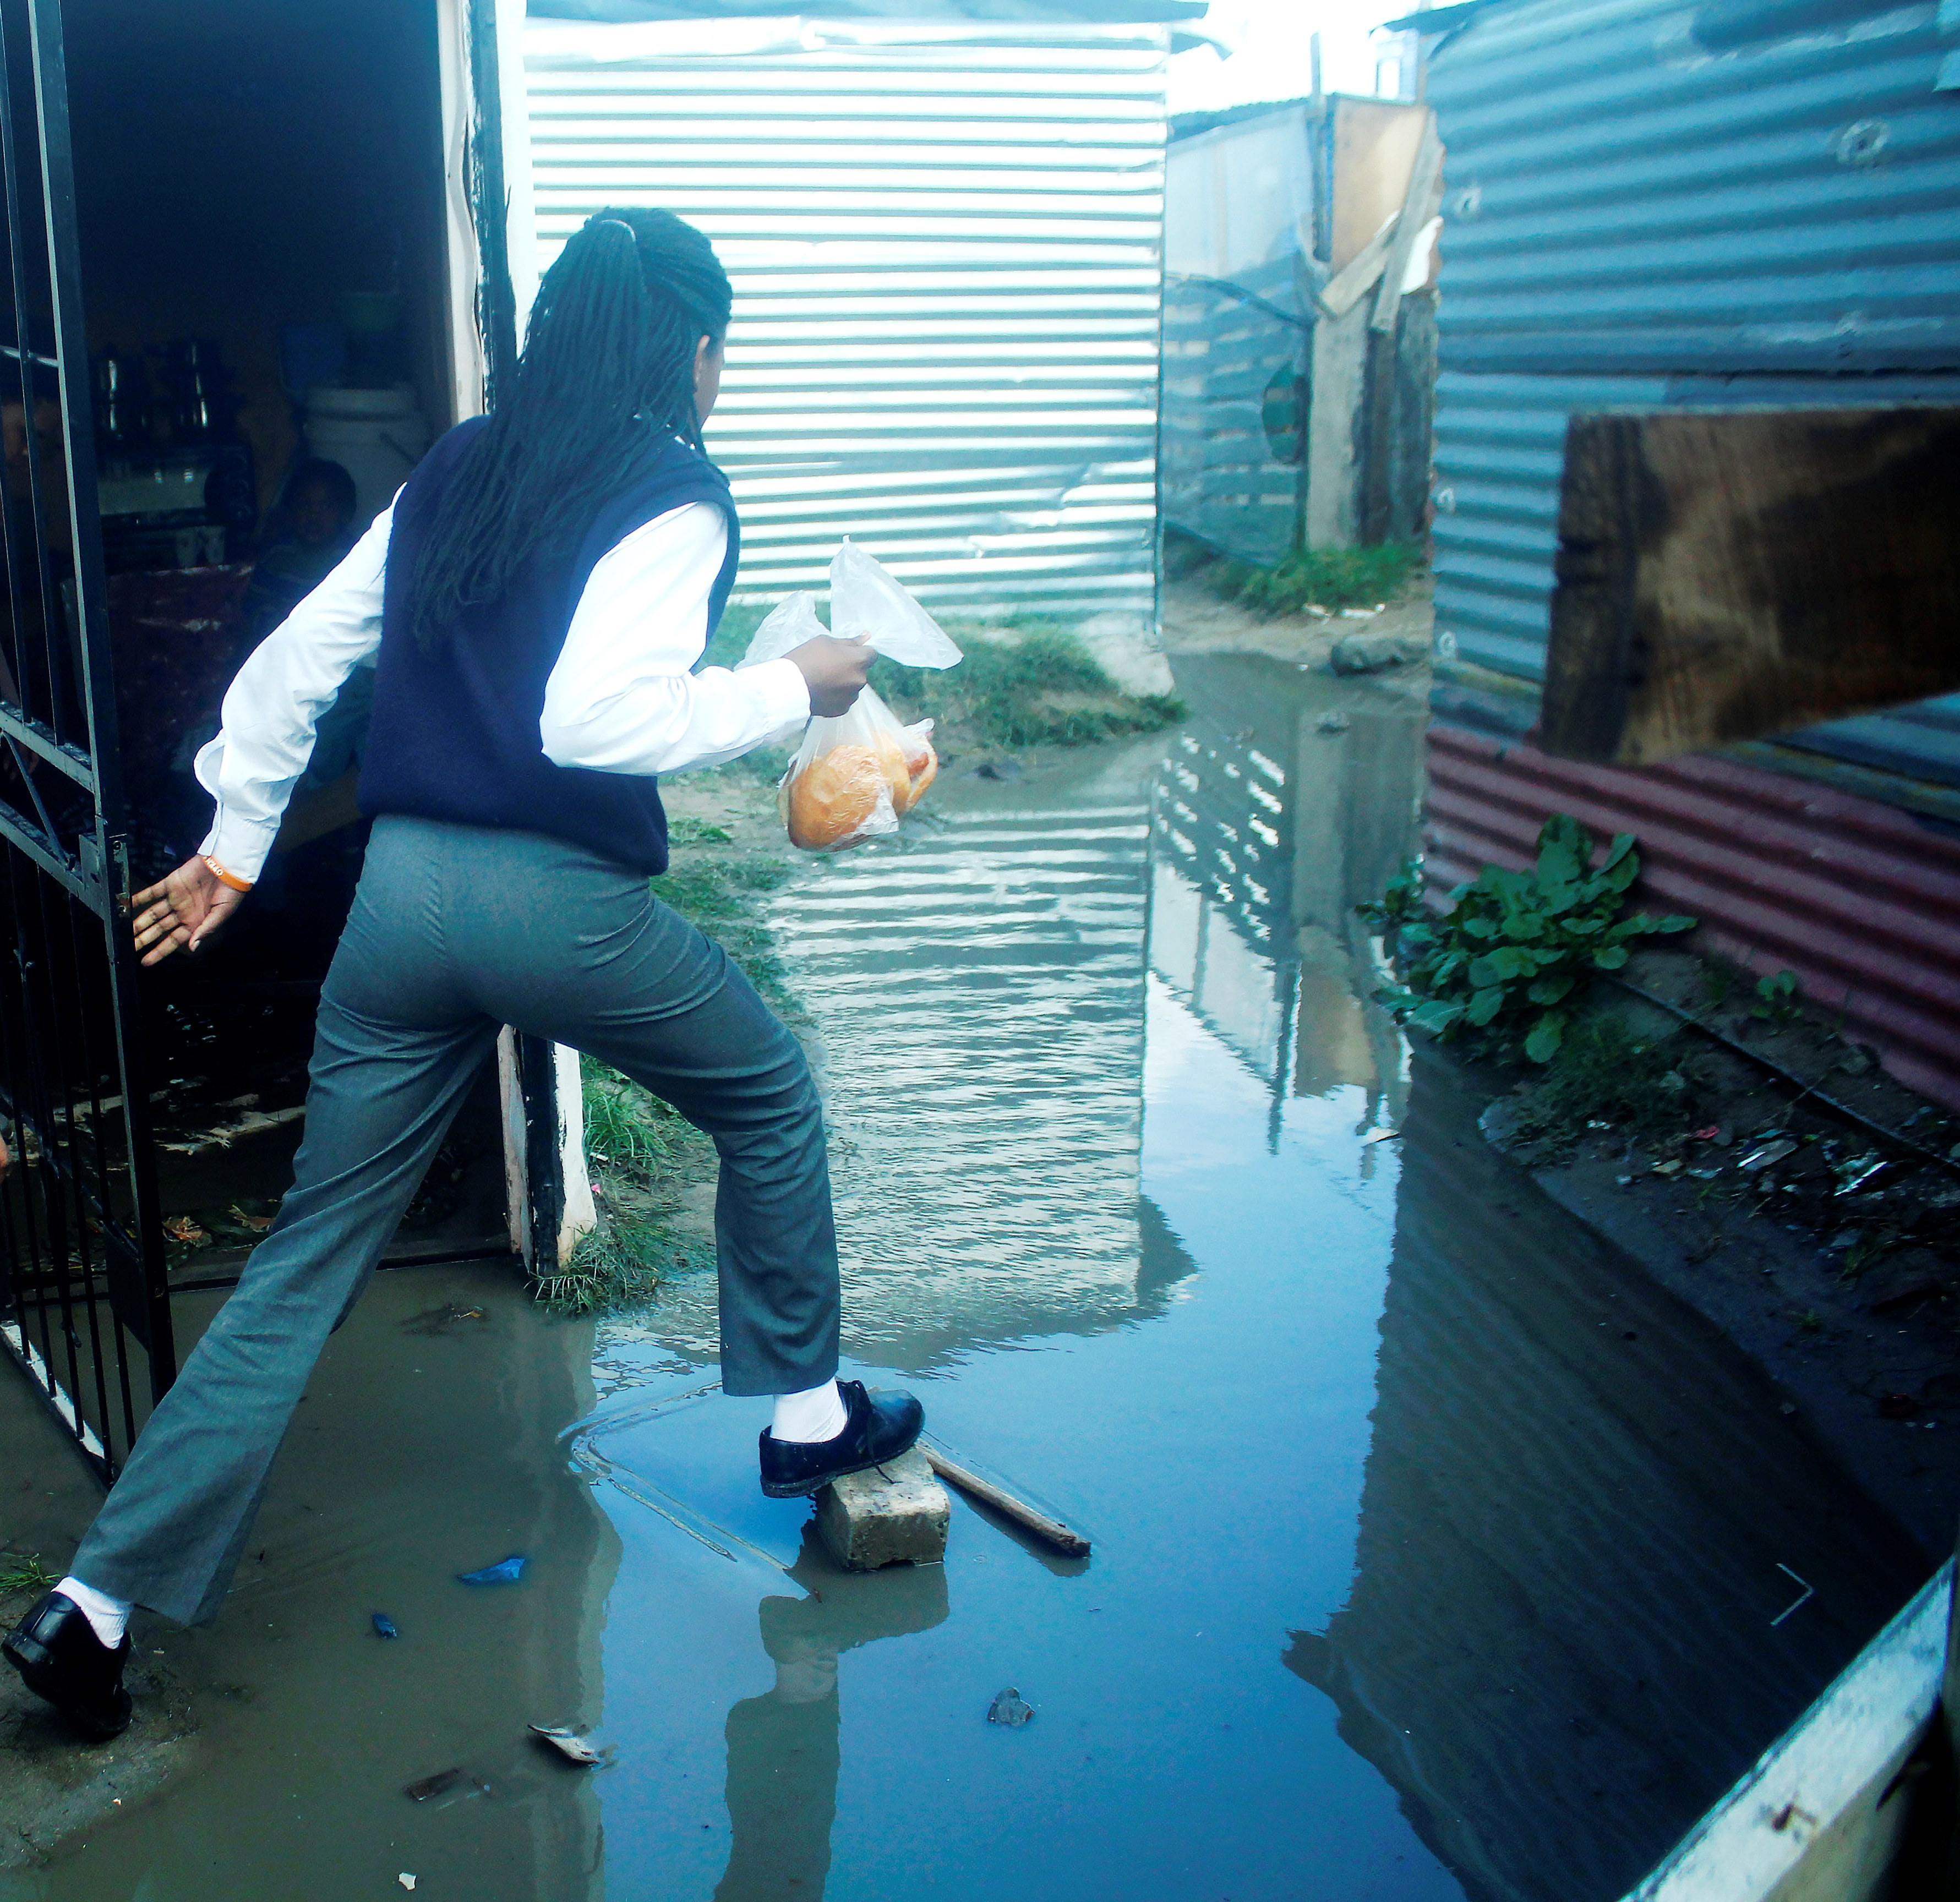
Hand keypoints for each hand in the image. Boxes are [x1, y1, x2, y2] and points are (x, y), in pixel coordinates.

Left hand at [130, 856, 246, 966]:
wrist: (228, 866)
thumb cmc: (232, 892)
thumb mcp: (223, 913)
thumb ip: (206, 929)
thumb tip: (193, 947)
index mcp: (195, 922)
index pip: (173, 941)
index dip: (159, 951)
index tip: (146, 961)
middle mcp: (183, 912)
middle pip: (159, 929)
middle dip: (144, 939)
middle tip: (130, 947)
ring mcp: (176, 898)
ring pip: (153, 913)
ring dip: (139, 921)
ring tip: (125, 930)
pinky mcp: (171, 883)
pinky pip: (152, 892)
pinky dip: (140, 897)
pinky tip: (129, 903)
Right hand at [787, 634, 872, 717]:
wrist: (788, 688)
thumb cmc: (806, 658)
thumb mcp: (825, 641)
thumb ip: (849, 641)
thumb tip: (867, 636)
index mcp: (859, 661)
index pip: (871, 654)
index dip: (859, 652)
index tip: (845, 653)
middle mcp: (861, 680)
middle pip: (861, 671)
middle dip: (850, 667)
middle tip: (829, 666)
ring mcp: (852, 697)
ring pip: (853, 686)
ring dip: (844, 683)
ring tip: (823, 681)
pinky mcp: (842, 710)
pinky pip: (844, 699)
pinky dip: (837, 696)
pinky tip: (822, 692)